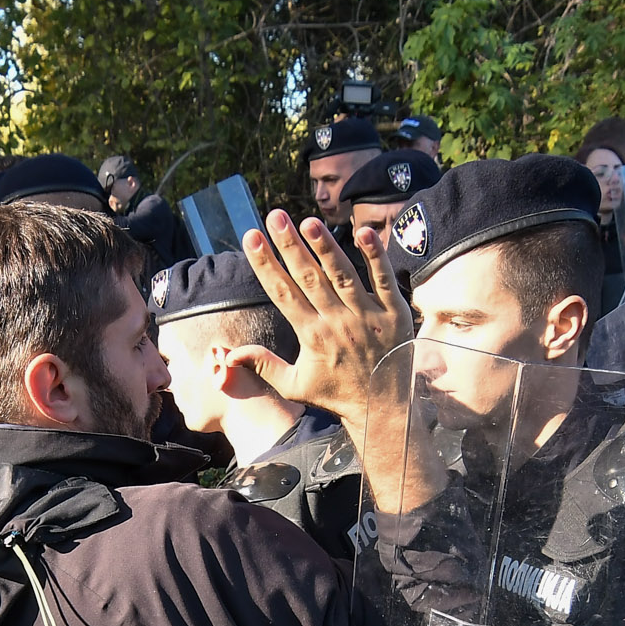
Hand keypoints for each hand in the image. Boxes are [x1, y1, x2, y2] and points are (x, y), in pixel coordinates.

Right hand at [239, 210, 411, 424]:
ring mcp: (368, 316)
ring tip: (309, 223)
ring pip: (342, 275)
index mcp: (312, 336)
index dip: (265, 264)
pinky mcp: (394, 313)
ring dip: (325, 248)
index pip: (283, 293)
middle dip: (289, 246)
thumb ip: (264, 365)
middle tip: (275, 217)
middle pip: (309, 278)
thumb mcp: (295, 385)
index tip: (251, 238)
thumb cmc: (336, 394)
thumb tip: (230, 355)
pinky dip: (376, 256)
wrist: (383, 408)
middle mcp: (337, 323)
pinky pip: (384, 280)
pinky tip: (363, 232)